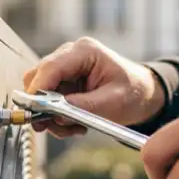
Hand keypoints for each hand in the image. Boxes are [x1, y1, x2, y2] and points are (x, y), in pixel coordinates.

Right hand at [23, 37, 164, 136]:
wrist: (142, 94)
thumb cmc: (133, 93)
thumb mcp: (113, 102)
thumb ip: (83, 107)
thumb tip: (55, 115)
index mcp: (85, 51)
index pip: (50, 68)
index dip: (38, 91)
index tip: (36, 113)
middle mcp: (70, 54)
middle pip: (38, 78)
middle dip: (44, 106)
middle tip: (60, 126)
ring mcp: (65, 67)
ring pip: (40, 91)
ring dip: (52, 114)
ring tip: (75, 127)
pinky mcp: (64, 80)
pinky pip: (47, 99)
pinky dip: (57, 115)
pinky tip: (75, 122)